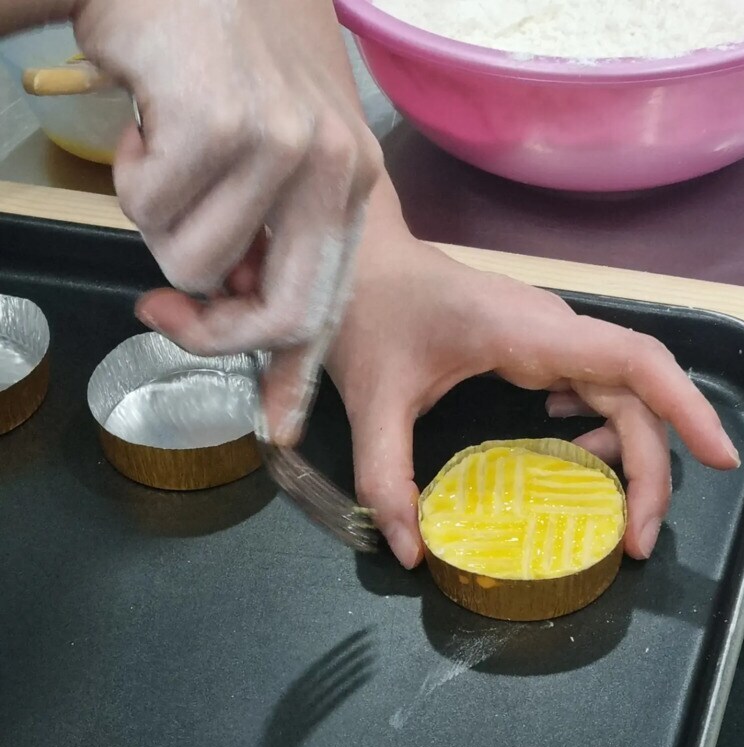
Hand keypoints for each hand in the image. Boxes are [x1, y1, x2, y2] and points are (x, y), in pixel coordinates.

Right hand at [72, 0, 381, 441]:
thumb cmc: (231, 59)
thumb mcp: (274, 148)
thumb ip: (264, 232)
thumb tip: (223, 303)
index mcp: (351, 182)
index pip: (328, 300)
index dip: (298, 374)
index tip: (279, 426)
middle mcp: (333, 168)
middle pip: (280, 313)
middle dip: (212, 331)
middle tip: (161, 310)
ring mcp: (280, 144)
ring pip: (194, 262)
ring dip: (157, 222)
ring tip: (166, 154)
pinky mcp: (218, 121)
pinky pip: (148, 207)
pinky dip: (128, 172)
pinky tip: (148, 117)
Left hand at [327, 229, 739, 567]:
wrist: (361, 261)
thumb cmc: (369, 314)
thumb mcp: (373, 400)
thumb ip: (386, 475)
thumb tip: (410, 554)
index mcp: (528, 332)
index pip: (633, 360)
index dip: (687, 407)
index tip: (721, 458)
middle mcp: (552, 330)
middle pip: (635, 393)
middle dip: (649, 468)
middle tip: (631, 542)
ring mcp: (546, 334)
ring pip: (619, 391)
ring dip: (625, 450)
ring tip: (602, 504)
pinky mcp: (532, 344)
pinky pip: (590, 385)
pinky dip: (596, 425)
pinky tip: (566, 445)